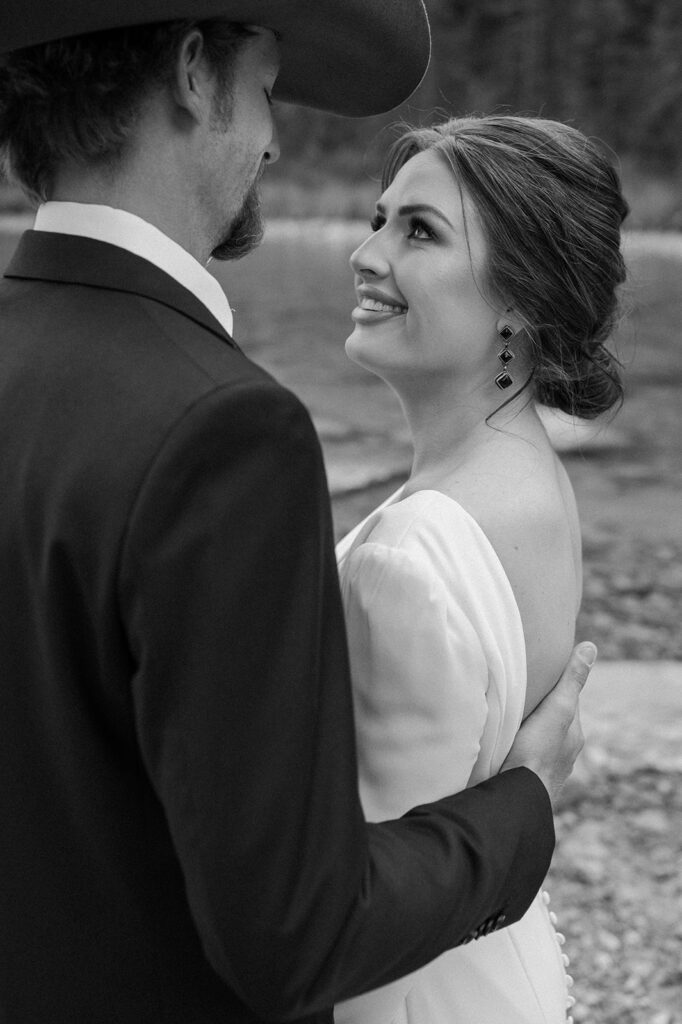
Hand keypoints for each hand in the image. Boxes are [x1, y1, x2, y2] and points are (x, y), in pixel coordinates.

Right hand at [501, 643, 596, 806]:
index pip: (567, 701)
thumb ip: (571, 681)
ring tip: (506, 715)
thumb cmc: (536, 752)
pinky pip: (521, 755)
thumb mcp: (557, 709)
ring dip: (524, 728)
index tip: (539, 671)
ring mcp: (543, 769)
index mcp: (573, 735)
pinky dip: (514, 746)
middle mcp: (562, 754)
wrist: (515, 799)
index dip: (555, 685)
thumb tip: (590, 647)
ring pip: (536, 739)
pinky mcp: (524, 779)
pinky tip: (500, 743)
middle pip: (551, 720)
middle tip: (518, 691)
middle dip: (538, 707)